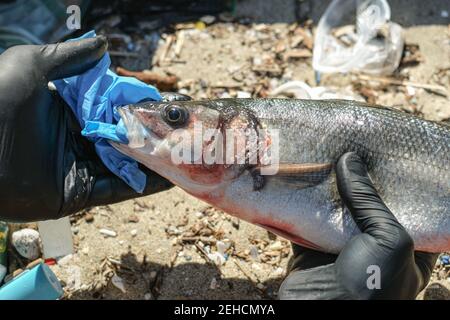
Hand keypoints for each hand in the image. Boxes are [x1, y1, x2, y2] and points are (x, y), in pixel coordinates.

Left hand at [0, 38, 171, 221]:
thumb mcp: (29, 66)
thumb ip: (69, 57)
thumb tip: (103, 45)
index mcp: (69, 109)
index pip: (115, 106)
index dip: (140, 105)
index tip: (166, 104)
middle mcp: (78, 137)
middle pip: (125, 136)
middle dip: (154, 134)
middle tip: (185, 131)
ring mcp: (81, 167)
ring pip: (127, 164)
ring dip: (156, 160)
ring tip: (186, 155)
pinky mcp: (81, 193)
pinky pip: (119, 189)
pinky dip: (144, 185)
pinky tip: (170, 178)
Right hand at [279, 152, 437, 299]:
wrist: (319, 314)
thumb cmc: (370, 286)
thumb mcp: (388, 240)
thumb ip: (370, 200)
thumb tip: (350, 159)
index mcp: (408, 249)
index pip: (410, 208)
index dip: (401, 183)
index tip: (393, 155)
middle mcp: (375, 245)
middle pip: (368, 205)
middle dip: (359, 179)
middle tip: (353, 146)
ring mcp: (342, 245)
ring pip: (337, 208)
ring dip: (328, 187)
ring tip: (327, 153)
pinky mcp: (312, 245)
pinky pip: (309, 217)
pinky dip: (304, 199)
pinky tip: (302, 176)